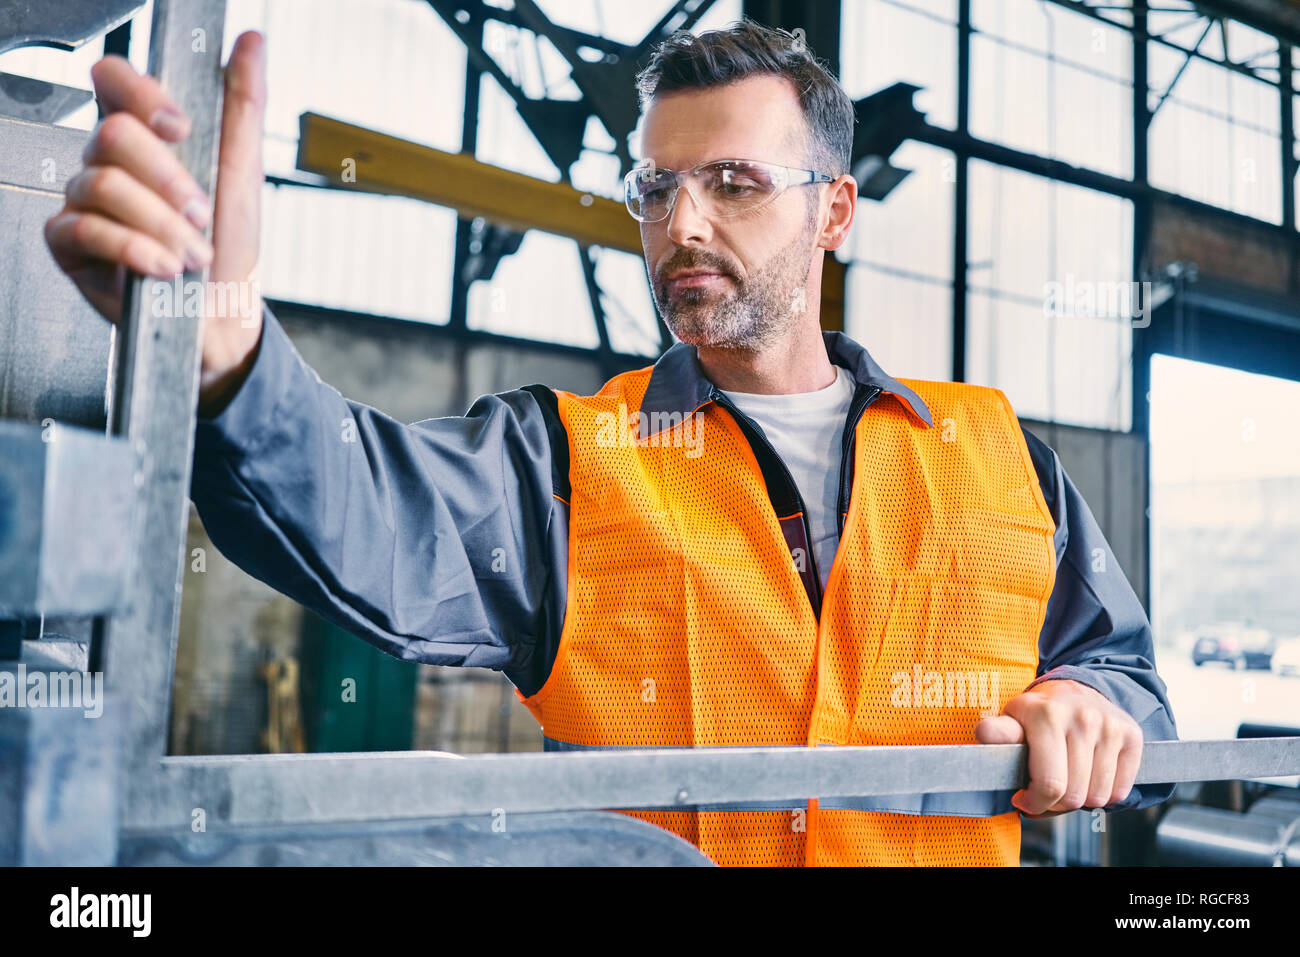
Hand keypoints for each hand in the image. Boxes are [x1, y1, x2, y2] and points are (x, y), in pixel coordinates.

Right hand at [44, 30, 267, 416]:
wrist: (223, 315)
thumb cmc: (231, 247)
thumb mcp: (245, 171)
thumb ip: (244, 104)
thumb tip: (252, 43)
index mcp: (146, 137)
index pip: (113, 80)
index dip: (141, 94)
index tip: (182, 129)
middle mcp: (109, 163)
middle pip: (111, 134)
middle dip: (169, 182)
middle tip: (200, 216)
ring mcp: (84, 201)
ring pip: (102, 184)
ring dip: (160, 225)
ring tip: (189, 255)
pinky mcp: (70, 244)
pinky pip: (84, 228)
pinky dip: (132, 249)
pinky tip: (160, 268)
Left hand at [974, 678, 1142, 817]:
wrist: (1076, 689)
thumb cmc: (1039, 714)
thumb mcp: (1012, 720)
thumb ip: (999, 732)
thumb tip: (983, 733)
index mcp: (1045, 714)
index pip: (1050, 784)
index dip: (1034, 802)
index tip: (1023, 797)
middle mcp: (1081, 717)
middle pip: (1074, 796)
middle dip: (1055, 804)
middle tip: (1045, 791)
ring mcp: (1110, 726)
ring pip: (1098, 797)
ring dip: (1080, 800)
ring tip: (1066, 780)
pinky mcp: (1132, 735)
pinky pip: (1120, 790)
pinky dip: (1104, 793)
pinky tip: (1088, 775)